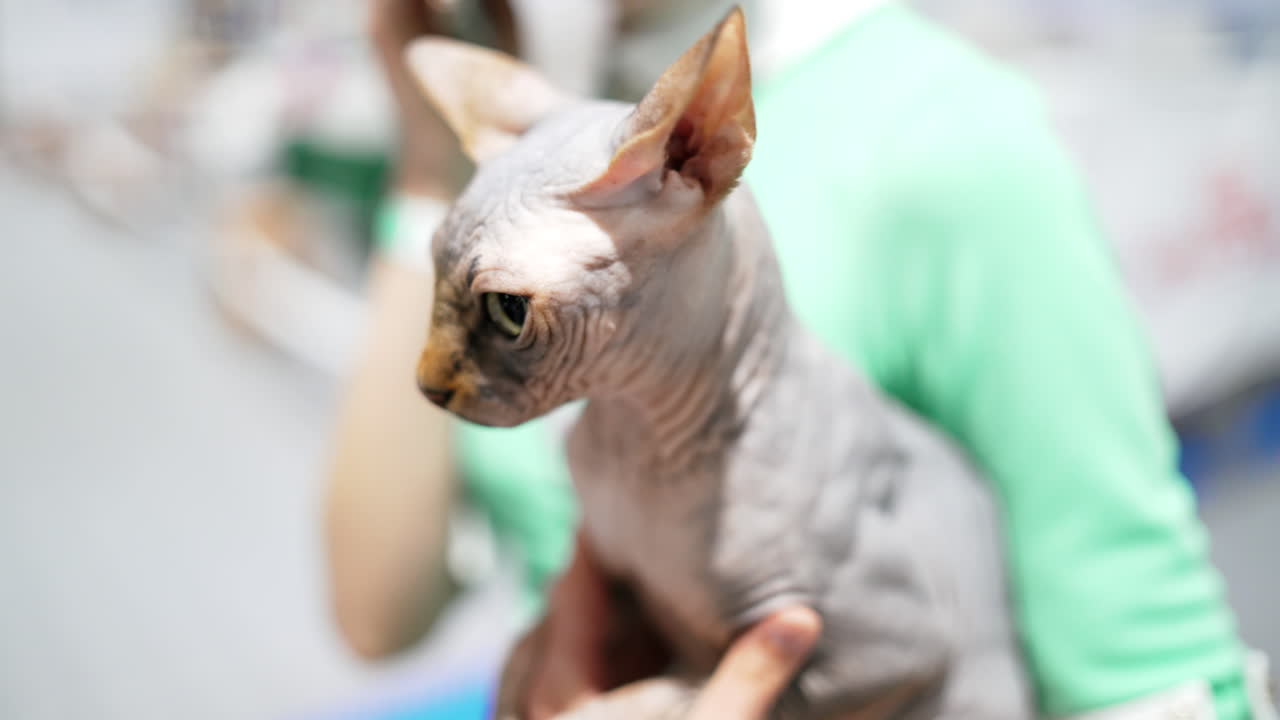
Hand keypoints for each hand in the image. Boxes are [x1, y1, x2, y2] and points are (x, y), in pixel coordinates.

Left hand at [520, 536, 821, 718]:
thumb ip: (752, 675)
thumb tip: (801, 614)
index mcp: (561, 696)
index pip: (573, 593)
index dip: (598, 547)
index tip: (616, 512)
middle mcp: (529, 714)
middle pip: (552, 626)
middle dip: (592, 592)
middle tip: (626, 561)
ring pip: (536, 664)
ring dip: (577, 636)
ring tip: (615, 618)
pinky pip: (536, 700)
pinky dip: (567, 676)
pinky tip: (602, 681)